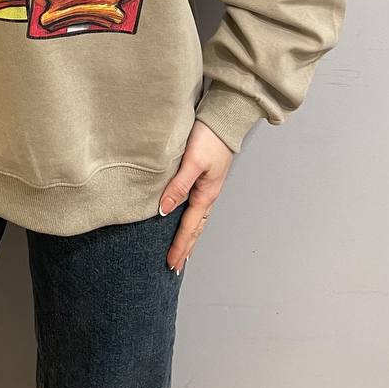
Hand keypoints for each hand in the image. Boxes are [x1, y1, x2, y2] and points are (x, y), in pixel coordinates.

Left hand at [159, 119, 233, 274]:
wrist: (224, 120)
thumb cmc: (209, 138)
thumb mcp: (192, 162)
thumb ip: (178, 185)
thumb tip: (164, 210)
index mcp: (205, 194)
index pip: (189, 227)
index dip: (179, 246)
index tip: (170, 264)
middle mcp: (208, 195)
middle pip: (196, 229)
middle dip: (186, 248)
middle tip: (176, 267)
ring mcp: (209, 188)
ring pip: (198, 220)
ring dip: (190, 237)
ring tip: (183, 252)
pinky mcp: (206, 179)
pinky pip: (198, 208)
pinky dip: (193, 222)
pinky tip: (188, 221)